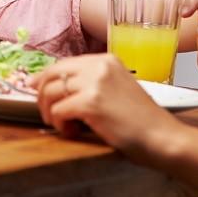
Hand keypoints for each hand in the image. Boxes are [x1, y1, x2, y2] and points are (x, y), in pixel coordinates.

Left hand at [31, 54, 182, 163]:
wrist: (163, 137)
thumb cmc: (142, 120)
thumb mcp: (118, 89)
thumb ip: (92, 83)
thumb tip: (58, 88)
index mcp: (106, 59)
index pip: (64, 63)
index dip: (45, 77)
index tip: (34, 87)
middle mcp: (99, 66)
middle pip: (52, 74)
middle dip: (42, 94)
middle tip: (46, 112)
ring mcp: (95, 82)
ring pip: (51, 91)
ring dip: (50, 111)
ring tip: (63, 125)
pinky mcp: (91, 103)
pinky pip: (58, 110)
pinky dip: (59, 123)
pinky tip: (71, 132)